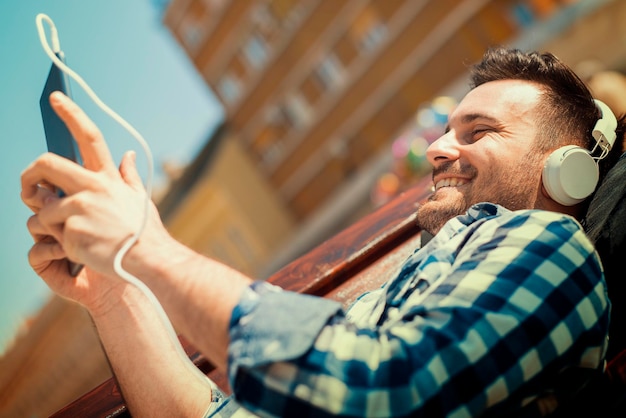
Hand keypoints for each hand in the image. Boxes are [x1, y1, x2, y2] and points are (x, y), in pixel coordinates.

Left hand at [22, 92, 168, 285]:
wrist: (149, 260)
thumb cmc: (144, 232)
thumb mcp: (139, 199)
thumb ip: (128, 175)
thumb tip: (129, 155)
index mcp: (108, 178)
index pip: (89, 136)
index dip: (71, 113)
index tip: (56, 99)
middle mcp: (93, 187)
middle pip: (46, 164)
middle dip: (28, 175)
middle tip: (27, 189)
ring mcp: (80, 208)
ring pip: (43, 208)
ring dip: (49, 223)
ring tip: (73, 236)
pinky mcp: (71, 230)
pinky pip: (49, 233)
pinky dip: (59, 243)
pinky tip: (81, 249)